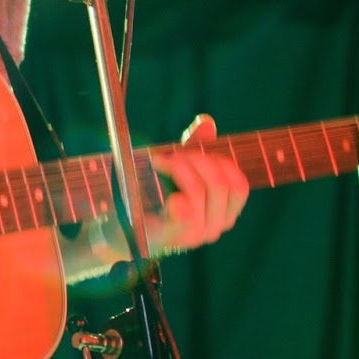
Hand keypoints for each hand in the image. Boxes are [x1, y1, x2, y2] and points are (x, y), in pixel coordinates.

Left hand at [142, 113, 248, 254]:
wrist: (120, 229)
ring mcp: (193, 236)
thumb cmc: (151, 198)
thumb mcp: (177, 171)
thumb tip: (207, 121)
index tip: (194, 153)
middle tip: (170, 155)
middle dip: (195, 160)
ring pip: (199, 191)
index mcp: (222, 215)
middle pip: (220, 184)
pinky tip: (168, 192)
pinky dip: (177, 196)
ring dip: (178, 168)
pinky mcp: (169, 237)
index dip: (220, 163)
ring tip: (157, 162)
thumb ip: (195, 147)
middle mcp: (213, 228)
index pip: (239, 186)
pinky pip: (185, 215)